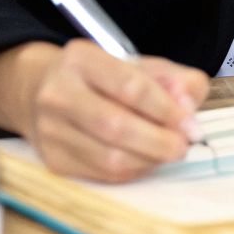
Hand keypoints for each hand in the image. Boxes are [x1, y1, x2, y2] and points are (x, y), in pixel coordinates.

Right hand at [0, 39, 209, 182]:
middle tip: (184, 146)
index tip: (191, 125)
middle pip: (116, 126)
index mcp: (82, 59)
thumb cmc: (103, 78)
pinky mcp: (53, 160)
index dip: (167, 109)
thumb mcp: (140, 64)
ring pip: (109, 157)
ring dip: (149, 160)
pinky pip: (102, 174)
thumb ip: (174, 79)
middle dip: (159, 141)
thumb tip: (187, 107)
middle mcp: (59, 94)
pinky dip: (133, 170)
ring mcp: (50, 130)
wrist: (41, 91)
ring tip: (168, 152)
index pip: (130, 86)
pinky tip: (145, 159)